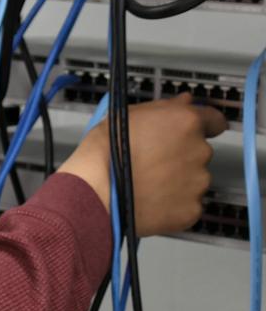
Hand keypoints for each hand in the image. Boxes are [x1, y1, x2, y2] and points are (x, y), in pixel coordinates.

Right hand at [57, 93, 226, 236]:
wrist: (96, 192)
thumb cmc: (104, 153)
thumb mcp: (126, 116)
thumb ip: (163, 107)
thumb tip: (183, 102)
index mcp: (185, 122)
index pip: (214, 119)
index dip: (203, 124)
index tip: (193, 130)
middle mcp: (199, 151)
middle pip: (199, 149)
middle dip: (181, 152)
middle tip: (153, 158)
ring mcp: (198, 182)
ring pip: (194, 176)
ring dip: (177, 177)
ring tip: (146, 179)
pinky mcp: (192, 209)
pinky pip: (188, 202)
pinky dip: (173, 200)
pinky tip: (150, 196)